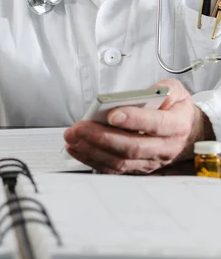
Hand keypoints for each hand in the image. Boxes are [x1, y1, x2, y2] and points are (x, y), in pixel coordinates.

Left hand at [64, 79, 213, 173]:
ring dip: (92, 150)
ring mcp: (150, 160)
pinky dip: (91, 159)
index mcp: (177, 124)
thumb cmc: (174, 108)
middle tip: (80, 127)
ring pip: (120, 161)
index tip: (112, 114)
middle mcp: (165, 147)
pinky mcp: (136, 167)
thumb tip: (139, 95)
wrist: (185, 130)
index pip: (156, 124)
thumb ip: (161, 89)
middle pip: (132, 147)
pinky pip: (112, 168)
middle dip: (102, 137)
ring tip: (73, 137)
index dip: (134, 120)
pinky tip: (76, 148)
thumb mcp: (174, 91)